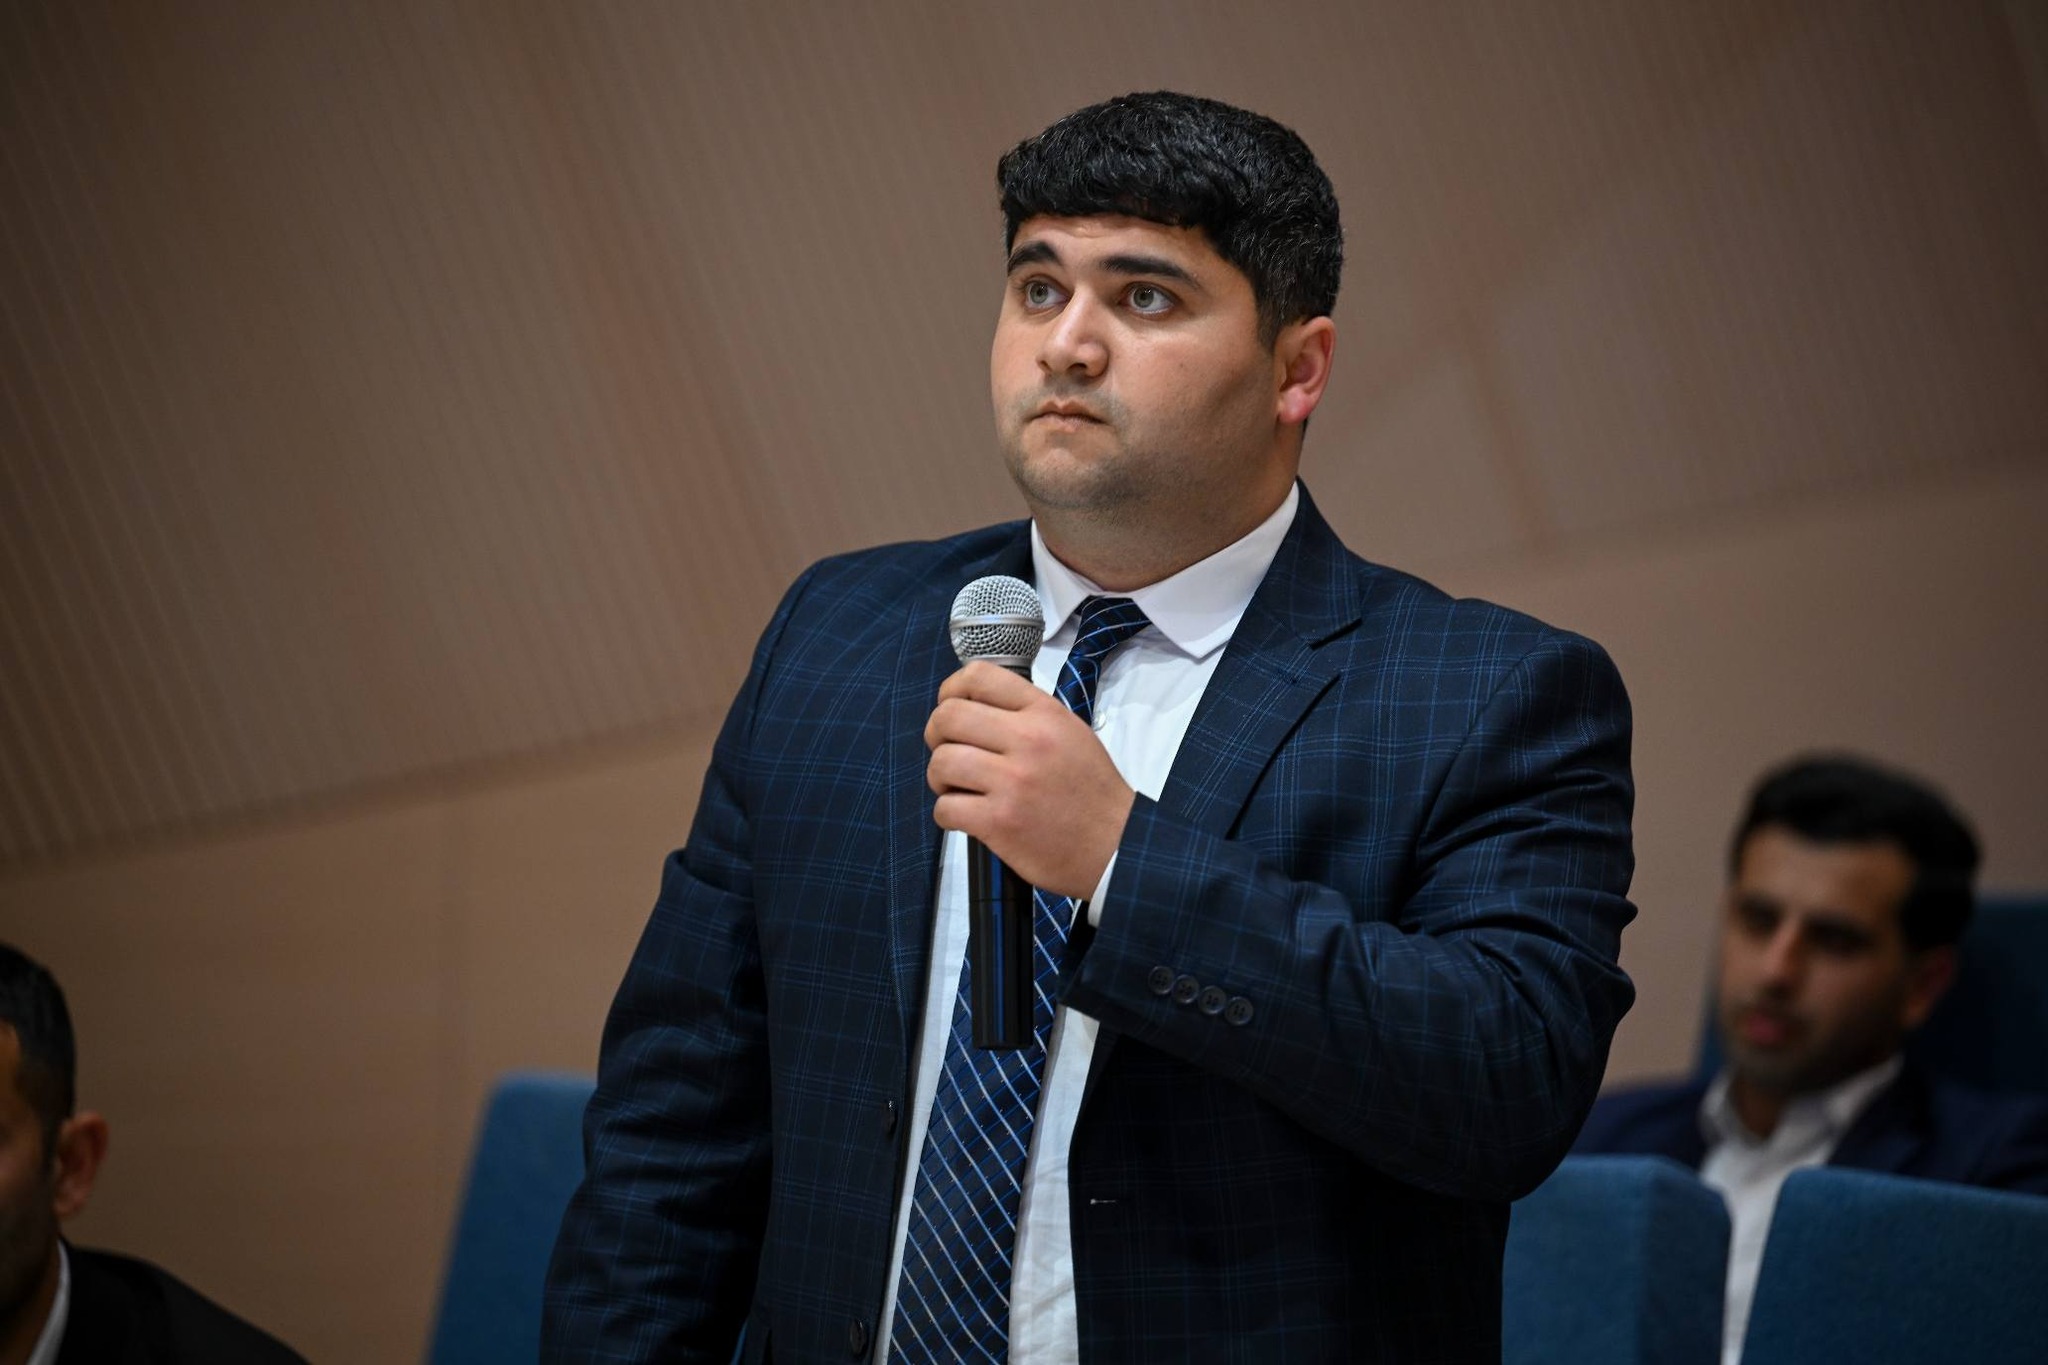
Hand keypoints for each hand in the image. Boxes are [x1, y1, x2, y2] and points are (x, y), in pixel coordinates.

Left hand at [925, 661, 1133, 898]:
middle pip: (948, 716)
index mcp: (1044, 713)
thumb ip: (1025, 714)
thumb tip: (974, 706)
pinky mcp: (999, 822)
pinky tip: (967, 816)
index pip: (977, 677)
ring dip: (940, 777)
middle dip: (936, 735)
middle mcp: (1027, 740)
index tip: (950, 708)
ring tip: (957, 788)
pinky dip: (948, 813)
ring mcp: (1012, 782)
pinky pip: (945, 807)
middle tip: (948, 753)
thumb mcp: (1069, 732)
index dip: (951, 691)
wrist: (1117, 844)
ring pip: (941, 762)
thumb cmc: (1091, 791)